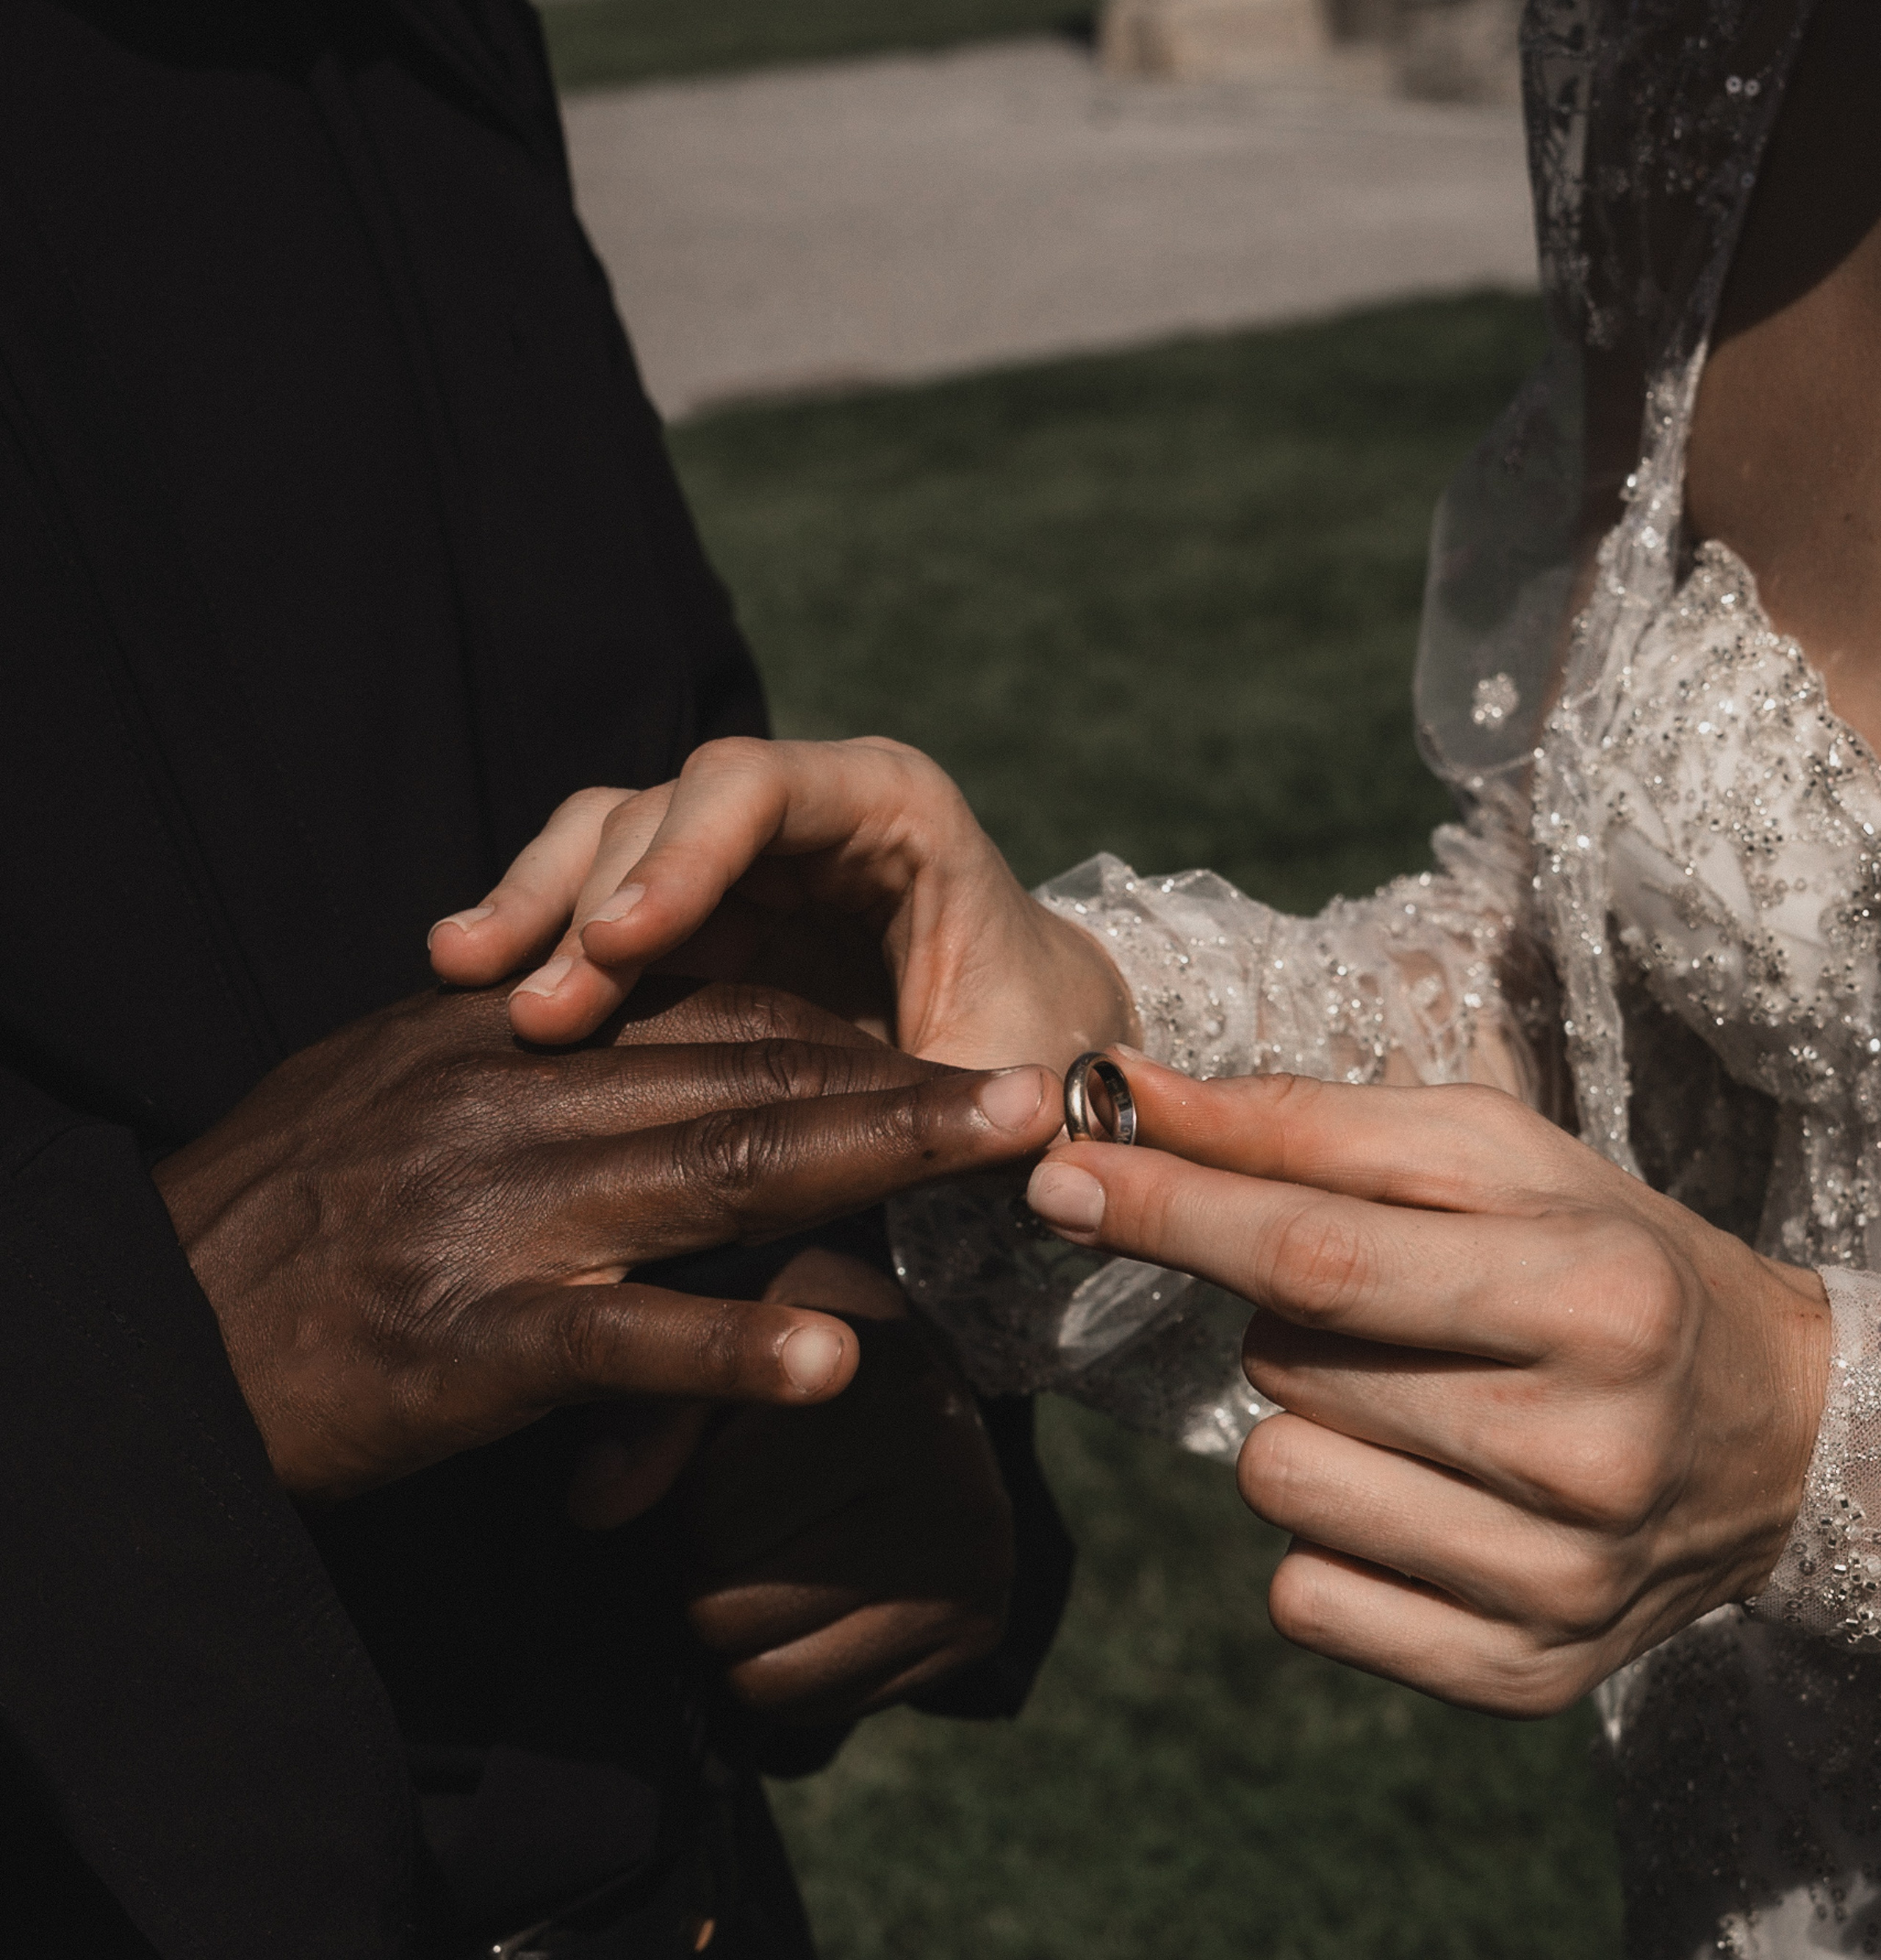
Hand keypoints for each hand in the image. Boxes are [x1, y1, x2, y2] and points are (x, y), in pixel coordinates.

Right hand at [154, 982, 1059, 1502]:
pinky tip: (831, 1360)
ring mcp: (503, 1221)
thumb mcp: (397, 1096)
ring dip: (874, 1160)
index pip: (706, 1015)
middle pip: (750, 1074)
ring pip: (719, 1169)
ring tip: (994, 1153)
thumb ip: (512, 1063)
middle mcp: (519, 1105)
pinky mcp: (472, 1341)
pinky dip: (731, 1347)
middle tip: (1033, 1086)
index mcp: (507, 1042)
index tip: (949, 1053)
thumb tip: (596, 1029)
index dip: (844, 1032)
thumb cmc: (277, 1212)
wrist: (152, 1321)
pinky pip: (624, 1340)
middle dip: (903, 1080)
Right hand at [425, 739, 1137, 1069]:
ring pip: (606, 840)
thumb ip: (998, 1094)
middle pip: (662, 810)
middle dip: (587, 901)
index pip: (761, 789)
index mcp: (891, 810)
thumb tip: (1018, 1129)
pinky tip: (472, 982)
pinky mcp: (690, 904)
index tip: (619, 941)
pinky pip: (594, 896)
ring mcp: (735, 850)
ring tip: (464, 974)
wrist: (1018, 1034)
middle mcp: (802, 808)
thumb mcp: (1021, 1067)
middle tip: (532, 1009)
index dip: (682, 852)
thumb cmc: (1028, 1044)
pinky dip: (539, 933)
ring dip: (538, 907)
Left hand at [571, 1248, 1012, 1723]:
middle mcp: (946, 1463)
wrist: (905, 1380)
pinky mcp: (979, 1626)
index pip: (708, 1512)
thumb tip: (593, 1505)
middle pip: (725, 1604)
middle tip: (743, 1518)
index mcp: (879, 1373)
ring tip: (772, 1551)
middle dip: (706, 1572)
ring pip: (762, 1673)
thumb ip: (645, 1407)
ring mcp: (974, 1553)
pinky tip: (815, 1596)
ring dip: (737, 1628)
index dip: (684, 1499)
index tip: (717, 1460)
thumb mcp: (711, 1328)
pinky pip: (816, 1707)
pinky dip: (787, 1669)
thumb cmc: (784, 1349)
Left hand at [1022, 1051, 1832, 1715]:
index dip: (1168, 1212)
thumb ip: (1302, 1123)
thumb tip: (1127, 1091)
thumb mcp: (1487, 1156)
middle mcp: (1583, 1452)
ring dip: (1301, 1425)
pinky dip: (1323, 1536)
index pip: (1317, 1256)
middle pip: (1283, 1368)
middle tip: (1389, 1312)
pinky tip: (1418, 1496)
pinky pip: (1304, 1596)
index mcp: (1590, 1295)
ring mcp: (1553, 1584)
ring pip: (1278, 1482)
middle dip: (1277, 1318)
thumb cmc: (1602, 1257)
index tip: (1060, 1177)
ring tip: (1411, 1403)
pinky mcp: (1517, 1677)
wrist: (1767, 1436)